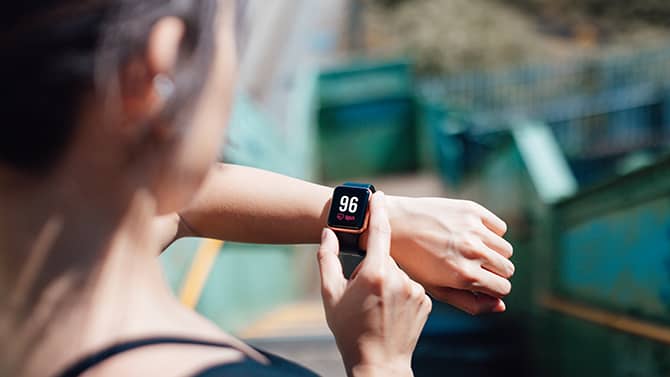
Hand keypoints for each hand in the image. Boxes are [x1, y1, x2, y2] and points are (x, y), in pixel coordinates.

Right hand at [318, 193, 430, 376]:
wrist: (378, 364)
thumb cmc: (349, 330)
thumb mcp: (330, 295)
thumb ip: (327, 259)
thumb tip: (328, 234)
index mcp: (376, 273)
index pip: (380, 232)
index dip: (378, 211)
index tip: (377, 196)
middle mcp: (401, 278)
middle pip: (386, 258)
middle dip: (373, 268)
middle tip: (361, 292)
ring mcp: (417, 291)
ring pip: (399, 273)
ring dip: (387, 281)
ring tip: (376, 306)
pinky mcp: (427, 302)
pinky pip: (411, 287)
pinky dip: (400, 293)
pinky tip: (390, 311)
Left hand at [384, 196, 514, 314]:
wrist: (394, 224)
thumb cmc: (414, 261)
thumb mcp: (437, 289)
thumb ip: (471, 303)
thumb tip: (501, 306)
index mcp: (464, 275)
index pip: (503, 288)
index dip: (493, 289)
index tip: (481, 284)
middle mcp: (472, 251)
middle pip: (507, 269)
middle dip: (495, 272)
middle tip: (474, 267)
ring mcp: (473, 229)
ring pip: (506, 249)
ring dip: (493, 253)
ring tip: (471, 251)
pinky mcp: (472, 210)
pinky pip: (500, 227)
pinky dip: (490, 232)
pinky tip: (471, 234)